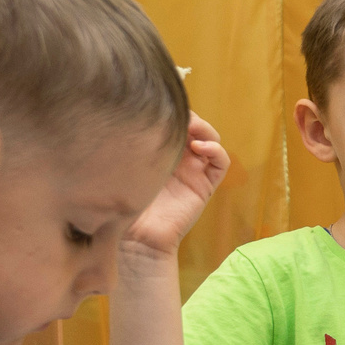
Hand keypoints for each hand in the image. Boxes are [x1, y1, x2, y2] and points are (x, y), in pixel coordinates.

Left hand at [125, 114, 231, 257]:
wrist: (137, 239)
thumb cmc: (124, 204)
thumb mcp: (123, 168)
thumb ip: (127, 145)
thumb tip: (124, 114)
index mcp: (158, 152)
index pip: (173, 122)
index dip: (172, 110)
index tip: (161, 105)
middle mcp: (179, 159)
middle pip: (194, 126)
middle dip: (188, 115)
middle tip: (177, 113)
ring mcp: (194, 171)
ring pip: (210, 139)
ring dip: (204, 128)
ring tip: (191, 127)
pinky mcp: (206, 185)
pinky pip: (220, 162)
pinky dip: (216, 149)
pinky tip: (199, 147)